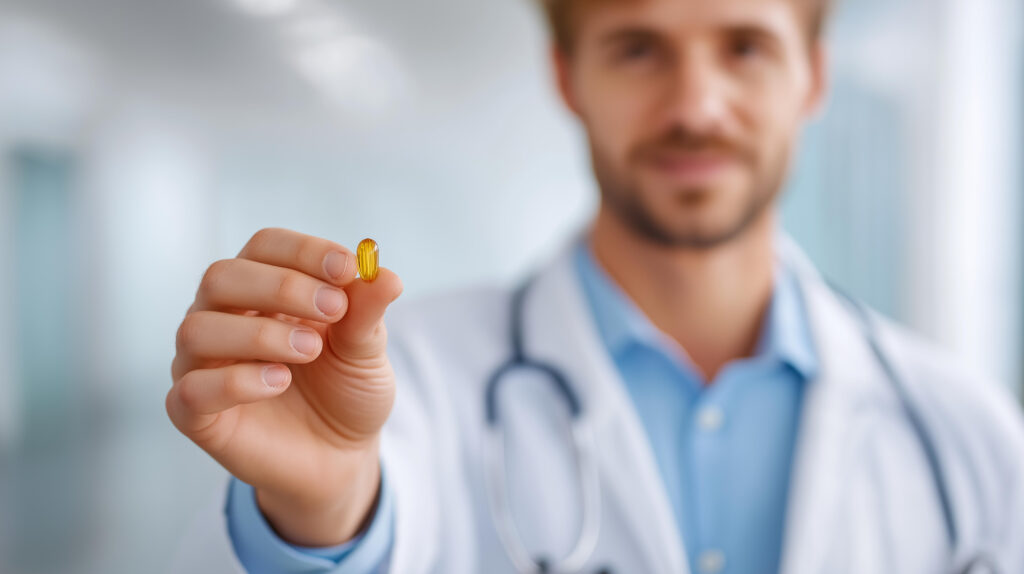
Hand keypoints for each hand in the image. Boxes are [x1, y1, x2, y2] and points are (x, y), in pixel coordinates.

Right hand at [166, 228, 402, 545]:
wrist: (340, 457)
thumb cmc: (346, 391)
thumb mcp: (366, 350)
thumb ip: (367, 313)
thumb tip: (386, 274)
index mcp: (262, 288)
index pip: (265, 246)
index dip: (303, 251)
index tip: (347, 269)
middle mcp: (222, 317)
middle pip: (222, 277)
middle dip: (281, 287)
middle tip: (334, 309)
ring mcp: (201, 364)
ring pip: (198, 329)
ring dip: (260, 334)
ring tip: (309, 350)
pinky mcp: (193, 412)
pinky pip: (191, 390)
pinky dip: (235, 382)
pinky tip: (278, 382)